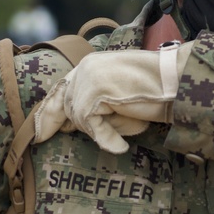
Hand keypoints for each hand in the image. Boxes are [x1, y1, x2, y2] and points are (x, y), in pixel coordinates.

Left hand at [35, 41, 191, 153]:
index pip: (61, 91)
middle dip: (64, 124)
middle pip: (64, 105)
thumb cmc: (153, 94)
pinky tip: (120, 146)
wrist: (174, 83)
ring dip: (102, 129)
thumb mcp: (117, 102)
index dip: (49, 113)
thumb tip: (66, 125)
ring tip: (125, 129)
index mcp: (89, 67)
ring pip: (78, 118)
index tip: (39, 135)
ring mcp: (88, 79)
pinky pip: (91, 124)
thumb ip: (93, 110)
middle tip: (45, 140)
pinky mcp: (95, 92)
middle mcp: (84, 69)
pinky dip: (106, 137)